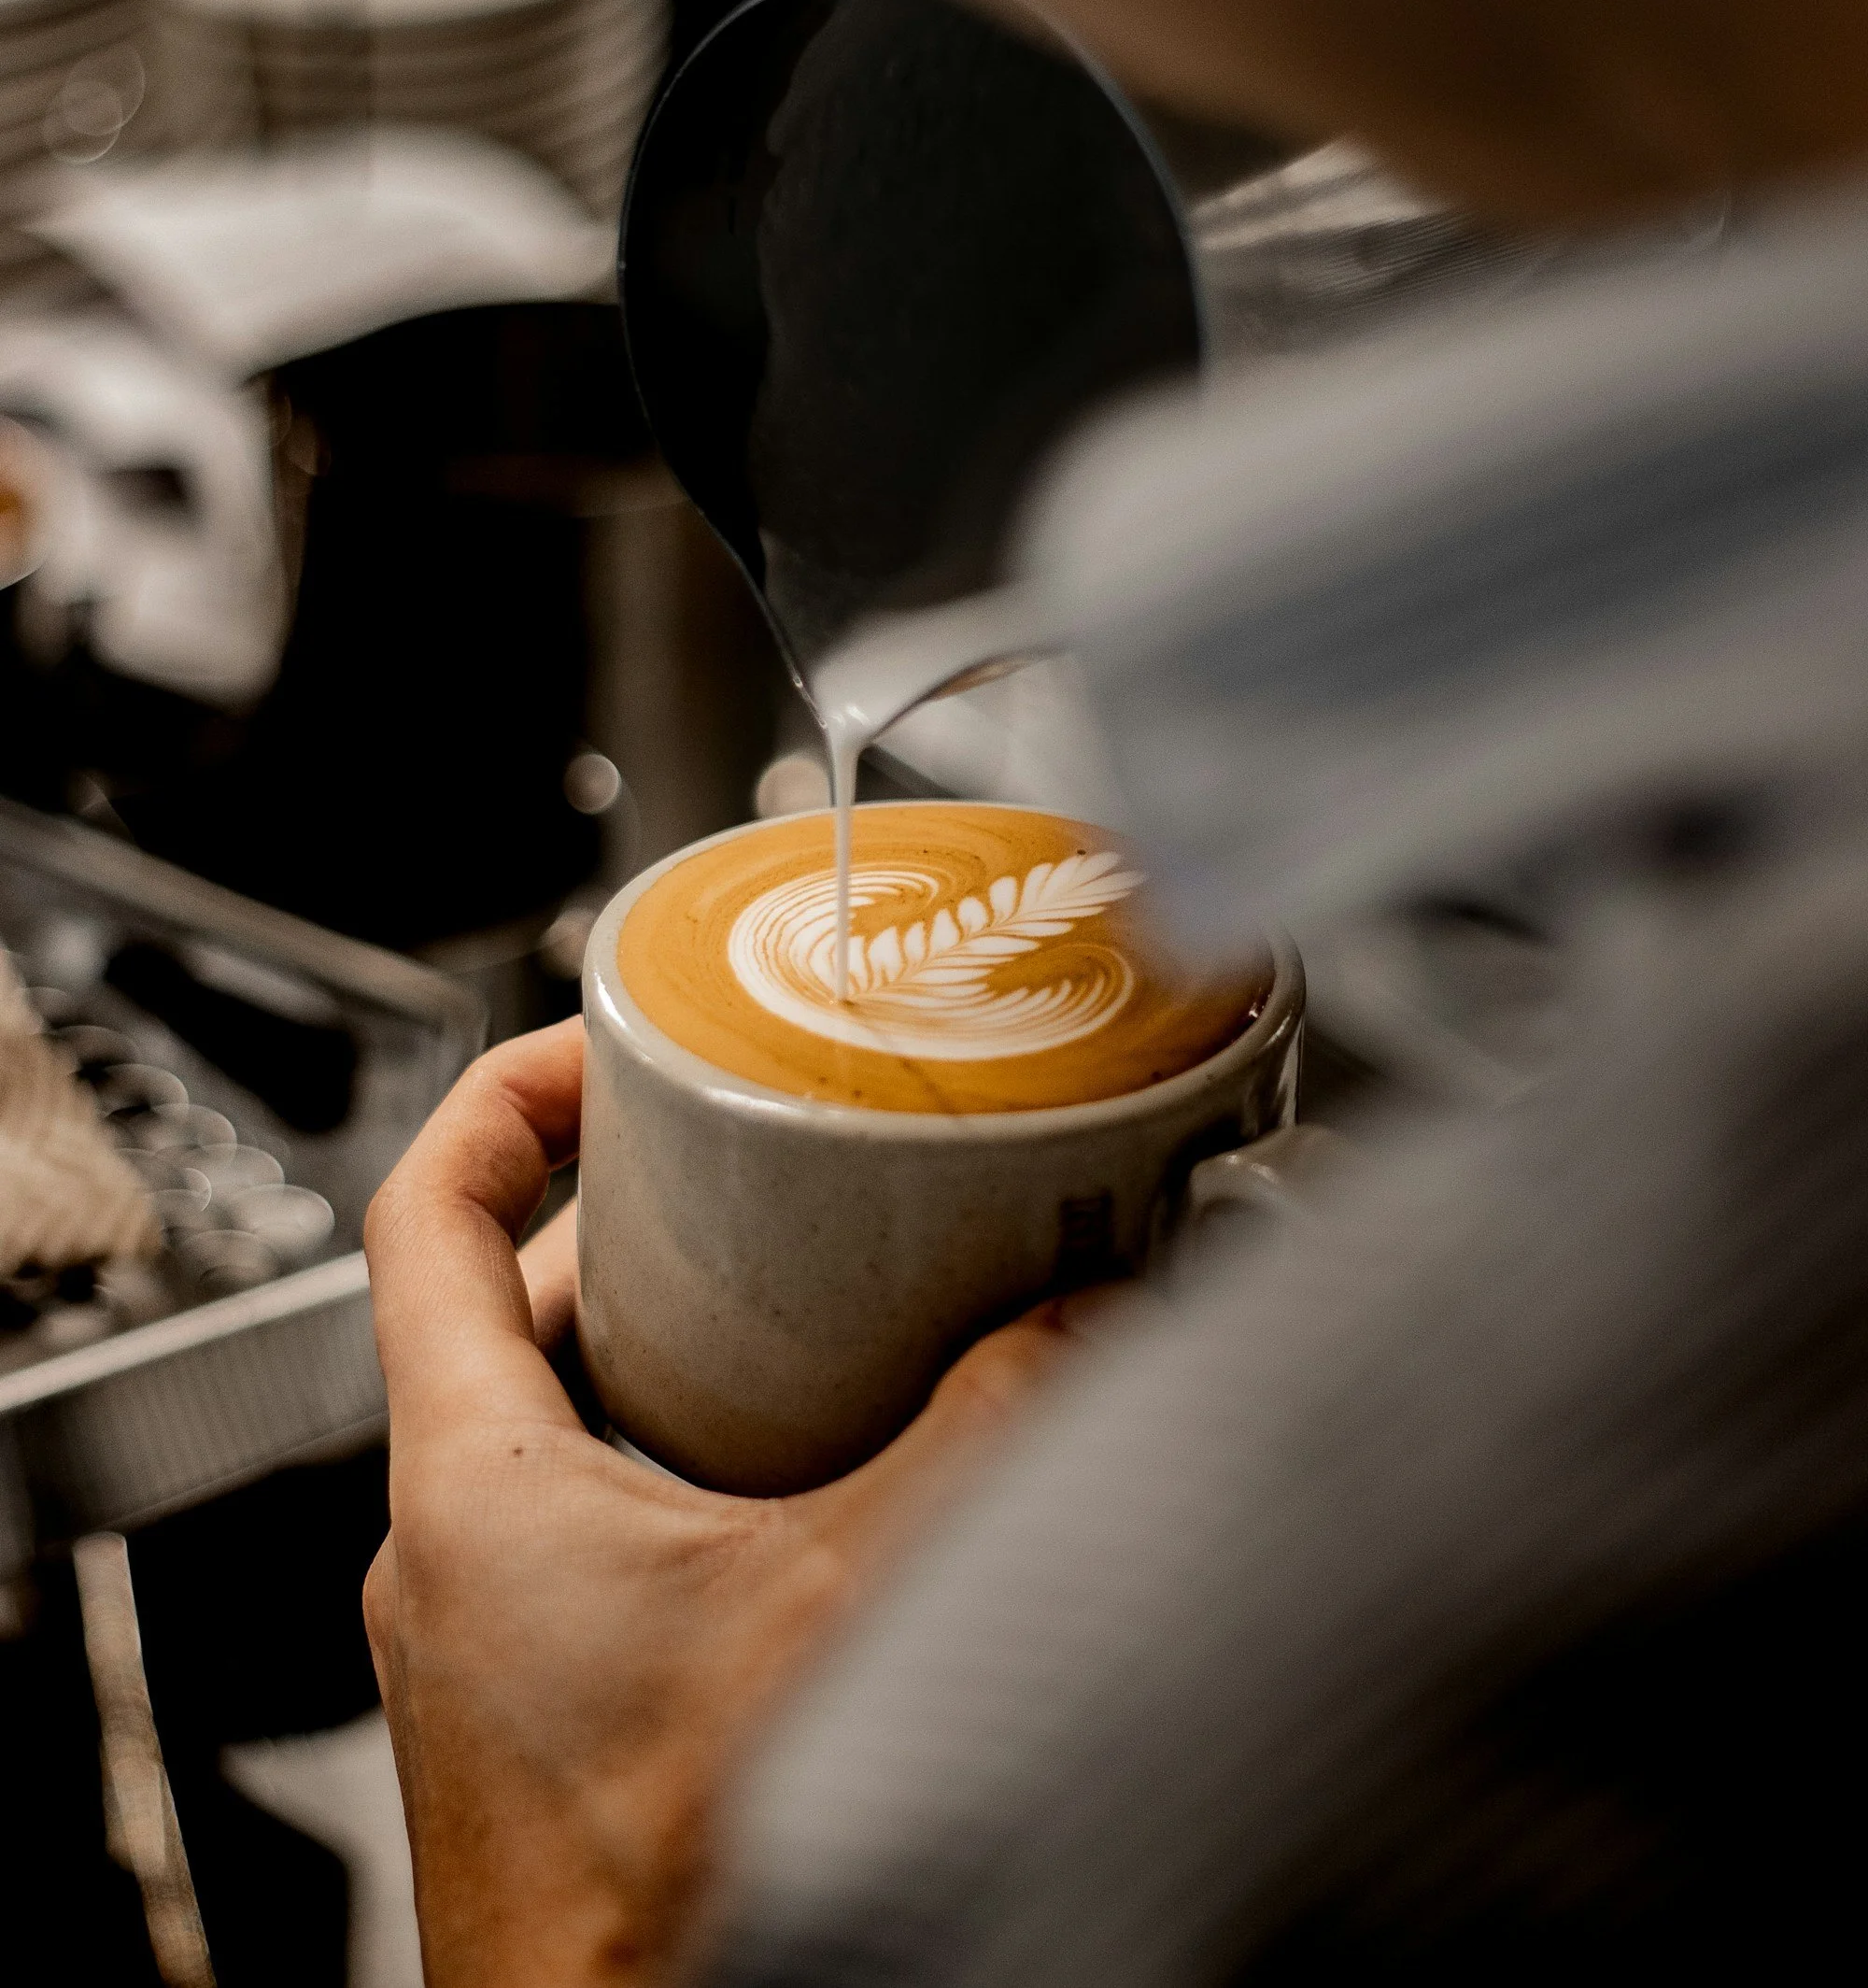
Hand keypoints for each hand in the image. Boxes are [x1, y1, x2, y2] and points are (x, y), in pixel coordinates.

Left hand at [363, 1020, 1086, 1987]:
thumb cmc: (665, 1893)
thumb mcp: (854, 1602)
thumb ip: (990, 1431)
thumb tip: (1092, 1314)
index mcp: (469, 1481)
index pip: (420, 1211)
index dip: (505, 1091)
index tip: (600, 1038)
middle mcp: (451, 1545)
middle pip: (509, 1304)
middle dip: (638, 1219)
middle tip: (753, 1165)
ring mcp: (491, 1628)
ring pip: (560, 1418)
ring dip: (671, 1346)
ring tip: (803, 1303)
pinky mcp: (550, 1695)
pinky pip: (594, 1517)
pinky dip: (685, 1459)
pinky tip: (812, 1478)